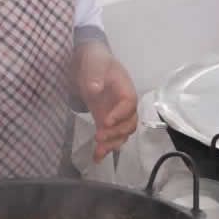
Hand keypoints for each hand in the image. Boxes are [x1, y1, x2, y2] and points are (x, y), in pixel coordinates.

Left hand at [74, 42, 137, 161]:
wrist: (89, 64)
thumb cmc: (95, 61)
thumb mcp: (94, 63)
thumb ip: (95, 75)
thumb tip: (95, 88)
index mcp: (126, 89)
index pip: (129, 104)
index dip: (120, 114)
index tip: (105, 121)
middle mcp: (124, 105)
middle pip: (129, 123)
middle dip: (116, 132)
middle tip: (100, 136)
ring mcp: (116, 115)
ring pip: (122, 134)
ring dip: (112, 143)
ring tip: (98, 151)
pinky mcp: (106, 121)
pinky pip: (110, 137)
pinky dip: (105, 148)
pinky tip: (96, 158)